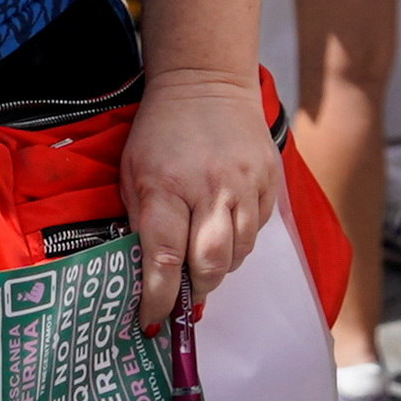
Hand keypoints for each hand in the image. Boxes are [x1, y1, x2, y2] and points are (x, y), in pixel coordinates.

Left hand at [117, 65, 278, 334]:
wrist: (205, 81)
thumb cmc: (160, 131)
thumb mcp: (132, 173)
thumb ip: (139, 221)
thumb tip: (148, 276)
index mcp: (165, 186)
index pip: (165, 258)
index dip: (159, 298)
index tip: (152, 320)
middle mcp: (209, 188)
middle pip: (211, 264)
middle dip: (197, 289)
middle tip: (186, 292)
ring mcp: (244, 183)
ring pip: (239, 252)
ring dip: (220, 265)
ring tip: (204, 253)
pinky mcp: (268, 178)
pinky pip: (258, 229)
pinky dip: (241, 239)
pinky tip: (226, 225)